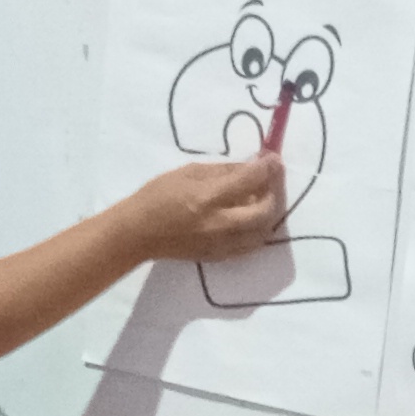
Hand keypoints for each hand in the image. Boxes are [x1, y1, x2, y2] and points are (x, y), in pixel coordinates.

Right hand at [117, 153, 286, 264]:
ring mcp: (222, 244)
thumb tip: (252, 166)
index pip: (250, 181)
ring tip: (263, 198)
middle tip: (273, 179)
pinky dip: (258, 229)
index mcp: (208, 198)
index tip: (273, 158)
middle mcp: (219, 224)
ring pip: (263, 232)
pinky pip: (251, 245)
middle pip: (265, 211)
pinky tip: (252, 217)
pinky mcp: (220, 257)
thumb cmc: (158, 196)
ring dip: (269, 213)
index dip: (267, 167)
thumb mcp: (189, 172)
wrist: (139, 234)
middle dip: (275, 191)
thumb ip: (224, 170)